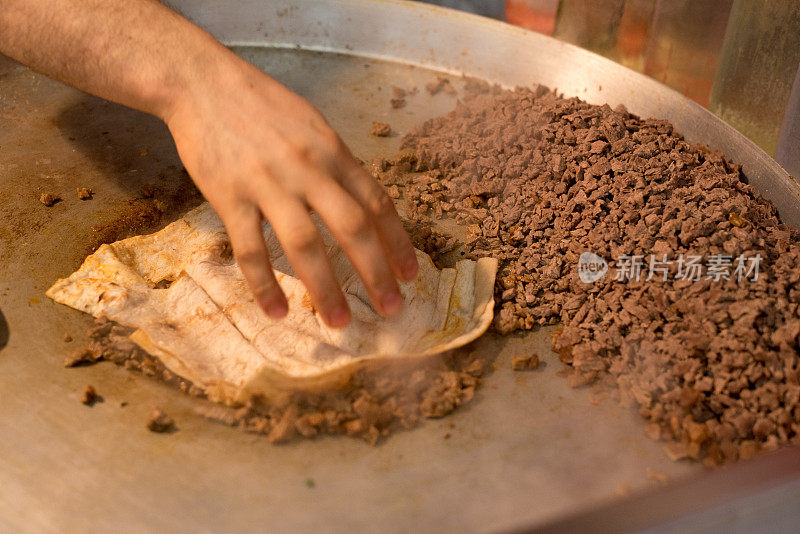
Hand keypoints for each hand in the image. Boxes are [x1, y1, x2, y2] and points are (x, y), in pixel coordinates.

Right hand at [164, 54, 418, 326]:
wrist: (201, 83)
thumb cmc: (260, 104)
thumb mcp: (311, 124)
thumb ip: (336, 163)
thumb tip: (361, 201)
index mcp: (332, 150)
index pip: (376, 202)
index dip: (397, 242)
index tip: (410, 275)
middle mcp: (307, 169)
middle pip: (352, 228)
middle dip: (375, 273)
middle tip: (390, 309)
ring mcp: (268, 184)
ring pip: (304, 245)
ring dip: (326, 288)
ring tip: (340, 323)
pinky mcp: (230, 197)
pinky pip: (250, 249)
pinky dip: (264, 285)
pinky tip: (276, 311)